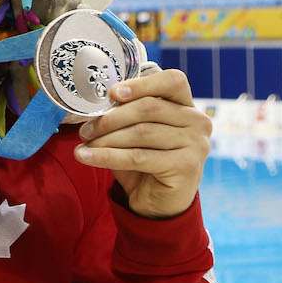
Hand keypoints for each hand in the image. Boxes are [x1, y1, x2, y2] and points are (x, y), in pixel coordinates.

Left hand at [73, 68, 212, 218]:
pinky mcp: (187, 166)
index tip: (113, 93)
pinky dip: (106, 156)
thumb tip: (96, 104)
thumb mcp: (134, 130)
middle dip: (111, 118)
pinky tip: (86, 156)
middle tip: (85, 129)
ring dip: (105, 138)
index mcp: (186, 105)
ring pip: (141, 133)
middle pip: (149, 107)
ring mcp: (196, 144)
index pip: (172, 81)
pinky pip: (137, 157)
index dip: (142, 84)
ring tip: (84, 143)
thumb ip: (125, 113)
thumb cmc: (144, 159)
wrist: (157, 201)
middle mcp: (197, 121)